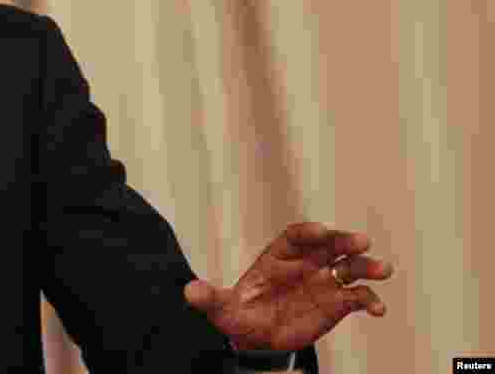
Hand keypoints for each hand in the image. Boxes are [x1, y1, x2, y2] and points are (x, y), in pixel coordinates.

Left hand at [183, 222, 393, 351]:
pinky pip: (357, 297)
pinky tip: (378, 310)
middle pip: (328, 245)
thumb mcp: (220, 309)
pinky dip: (369, 300)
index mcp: (278, 256)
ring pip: (349, 267)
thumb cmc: (239, 315)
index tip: (320, 231)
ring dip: (367, 266)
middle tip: (362, 240)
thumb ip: (209, 298)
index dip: (308, 232)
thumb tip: (189, 292)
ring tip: (383, 270)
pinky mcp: (336, 303)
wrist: (256, 339)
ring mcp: (323, 281)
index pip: (295, 237)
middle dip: (344, 240)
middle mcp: (305, 263)